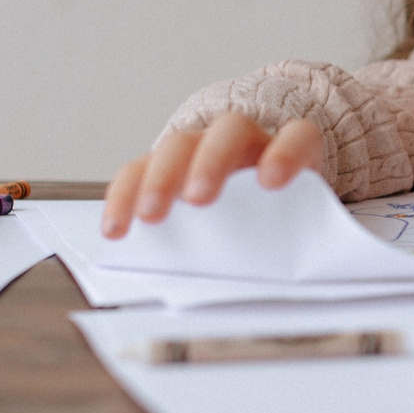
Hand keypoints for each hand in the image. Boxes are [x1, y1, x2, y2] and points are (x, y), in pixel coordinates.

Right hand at [100, 111, 323, 237]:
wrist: (255, 207)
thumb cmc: (281, 223)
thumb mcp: (295, 231)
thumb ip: (291, 242)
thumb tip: (276, 280)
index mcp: (289, 151)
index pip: (297, 138)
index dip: (286, 153)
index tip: (272, 181)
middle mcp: (244, 141)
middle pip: (228, 132)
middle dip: (211, 162)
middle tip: (198, 199)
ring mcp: (200, 148)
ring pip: (178, 145)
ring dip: (161, 179)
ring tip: (151, 217)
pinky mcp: (163, 166)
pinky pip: (137, 170)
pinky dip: (124, 198)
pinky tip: (117, 229)